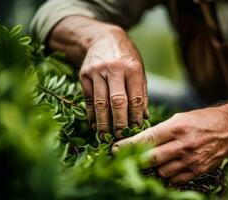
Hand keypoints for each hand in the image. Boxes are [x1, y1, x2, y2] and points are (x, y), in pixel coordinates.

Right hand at [49, 16, 148, 137]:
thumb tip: (144, 117)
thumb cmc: (125, 57)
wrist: (102, 38)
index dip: (135, 117)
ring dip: (103, 123)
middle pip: (117, 102)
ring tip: (106, 137)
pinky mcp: (84, 75)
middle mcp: (114, 69)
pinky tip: (94, 125)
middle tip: (121, 136)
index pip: (135, 98)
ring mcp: (97, 72)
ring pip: (100, 103)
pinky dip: (92, 115)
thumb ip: (141, 93)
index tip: (136, 130)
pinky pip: (89, 100)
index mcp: (132, 68)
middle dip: (119, 122)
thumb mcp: (139, 69)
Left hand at [112, 107, 227, 183]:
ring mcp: (191, 159)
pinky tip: (169, 168)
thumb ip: (160, 131)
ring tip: (155, 162)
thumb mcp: (178, 118)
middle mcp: (183, 144)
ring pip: (161, 173)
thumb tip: (139, 142)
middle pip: (151, 159)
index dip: (127, 146)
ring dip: (154, 170)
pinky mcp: (198, 170)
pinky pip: (175, 180)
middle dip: (136, 161)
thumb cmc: (200, 120)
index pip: (146, 138)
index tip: (113, 149)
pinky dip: (168, 177)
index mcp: (176, 127)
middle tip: (128, 160)